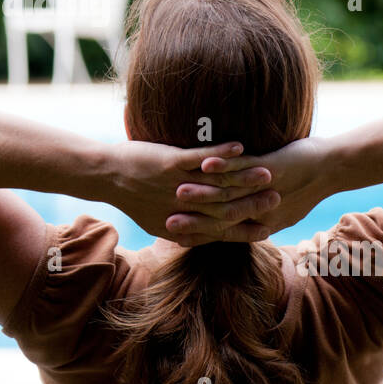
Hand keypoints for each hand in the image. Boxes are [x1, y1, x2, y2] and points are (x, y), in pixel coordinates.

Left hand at [106, 140, 280, 244]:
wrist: (104, 175)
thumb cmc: (130, 197)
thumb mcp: (156, 221)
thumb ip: (181, 228)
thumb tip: (198, 237)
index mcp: (179, 225)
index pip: (218, 231)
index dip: (244, 230)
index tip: (268, 227)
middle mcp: (181, 208)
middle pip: (224, 209)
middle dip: (253, 205)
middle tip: (278, 198)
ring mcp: (175, 185)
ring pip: (217, 184)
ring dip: (244, 177)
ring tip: (268, 171)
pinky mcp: (168, 164)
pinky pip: (199, 158)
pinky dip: (221, 154)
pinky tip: (240, 146)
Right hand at [168, 136, 332, 242]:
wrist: (330, 169)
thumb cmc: (303, 186)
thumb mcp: (278, 206)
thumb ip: (255, 215)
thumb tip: (235, 220)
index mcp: (258, 221)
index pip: (220, 230)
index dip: (197, 233)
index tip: (172, 234)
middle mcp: (259, 210)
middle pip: (219, 215)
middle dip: (192, 218)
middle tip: (165, 221)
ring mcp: (262, 188)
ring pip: (227, 192)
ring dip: (203, 192)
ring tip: (178, 191)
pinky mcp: (270, 167)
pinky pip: (244, 166)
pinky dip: (224, 162)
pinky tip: (205, 161)